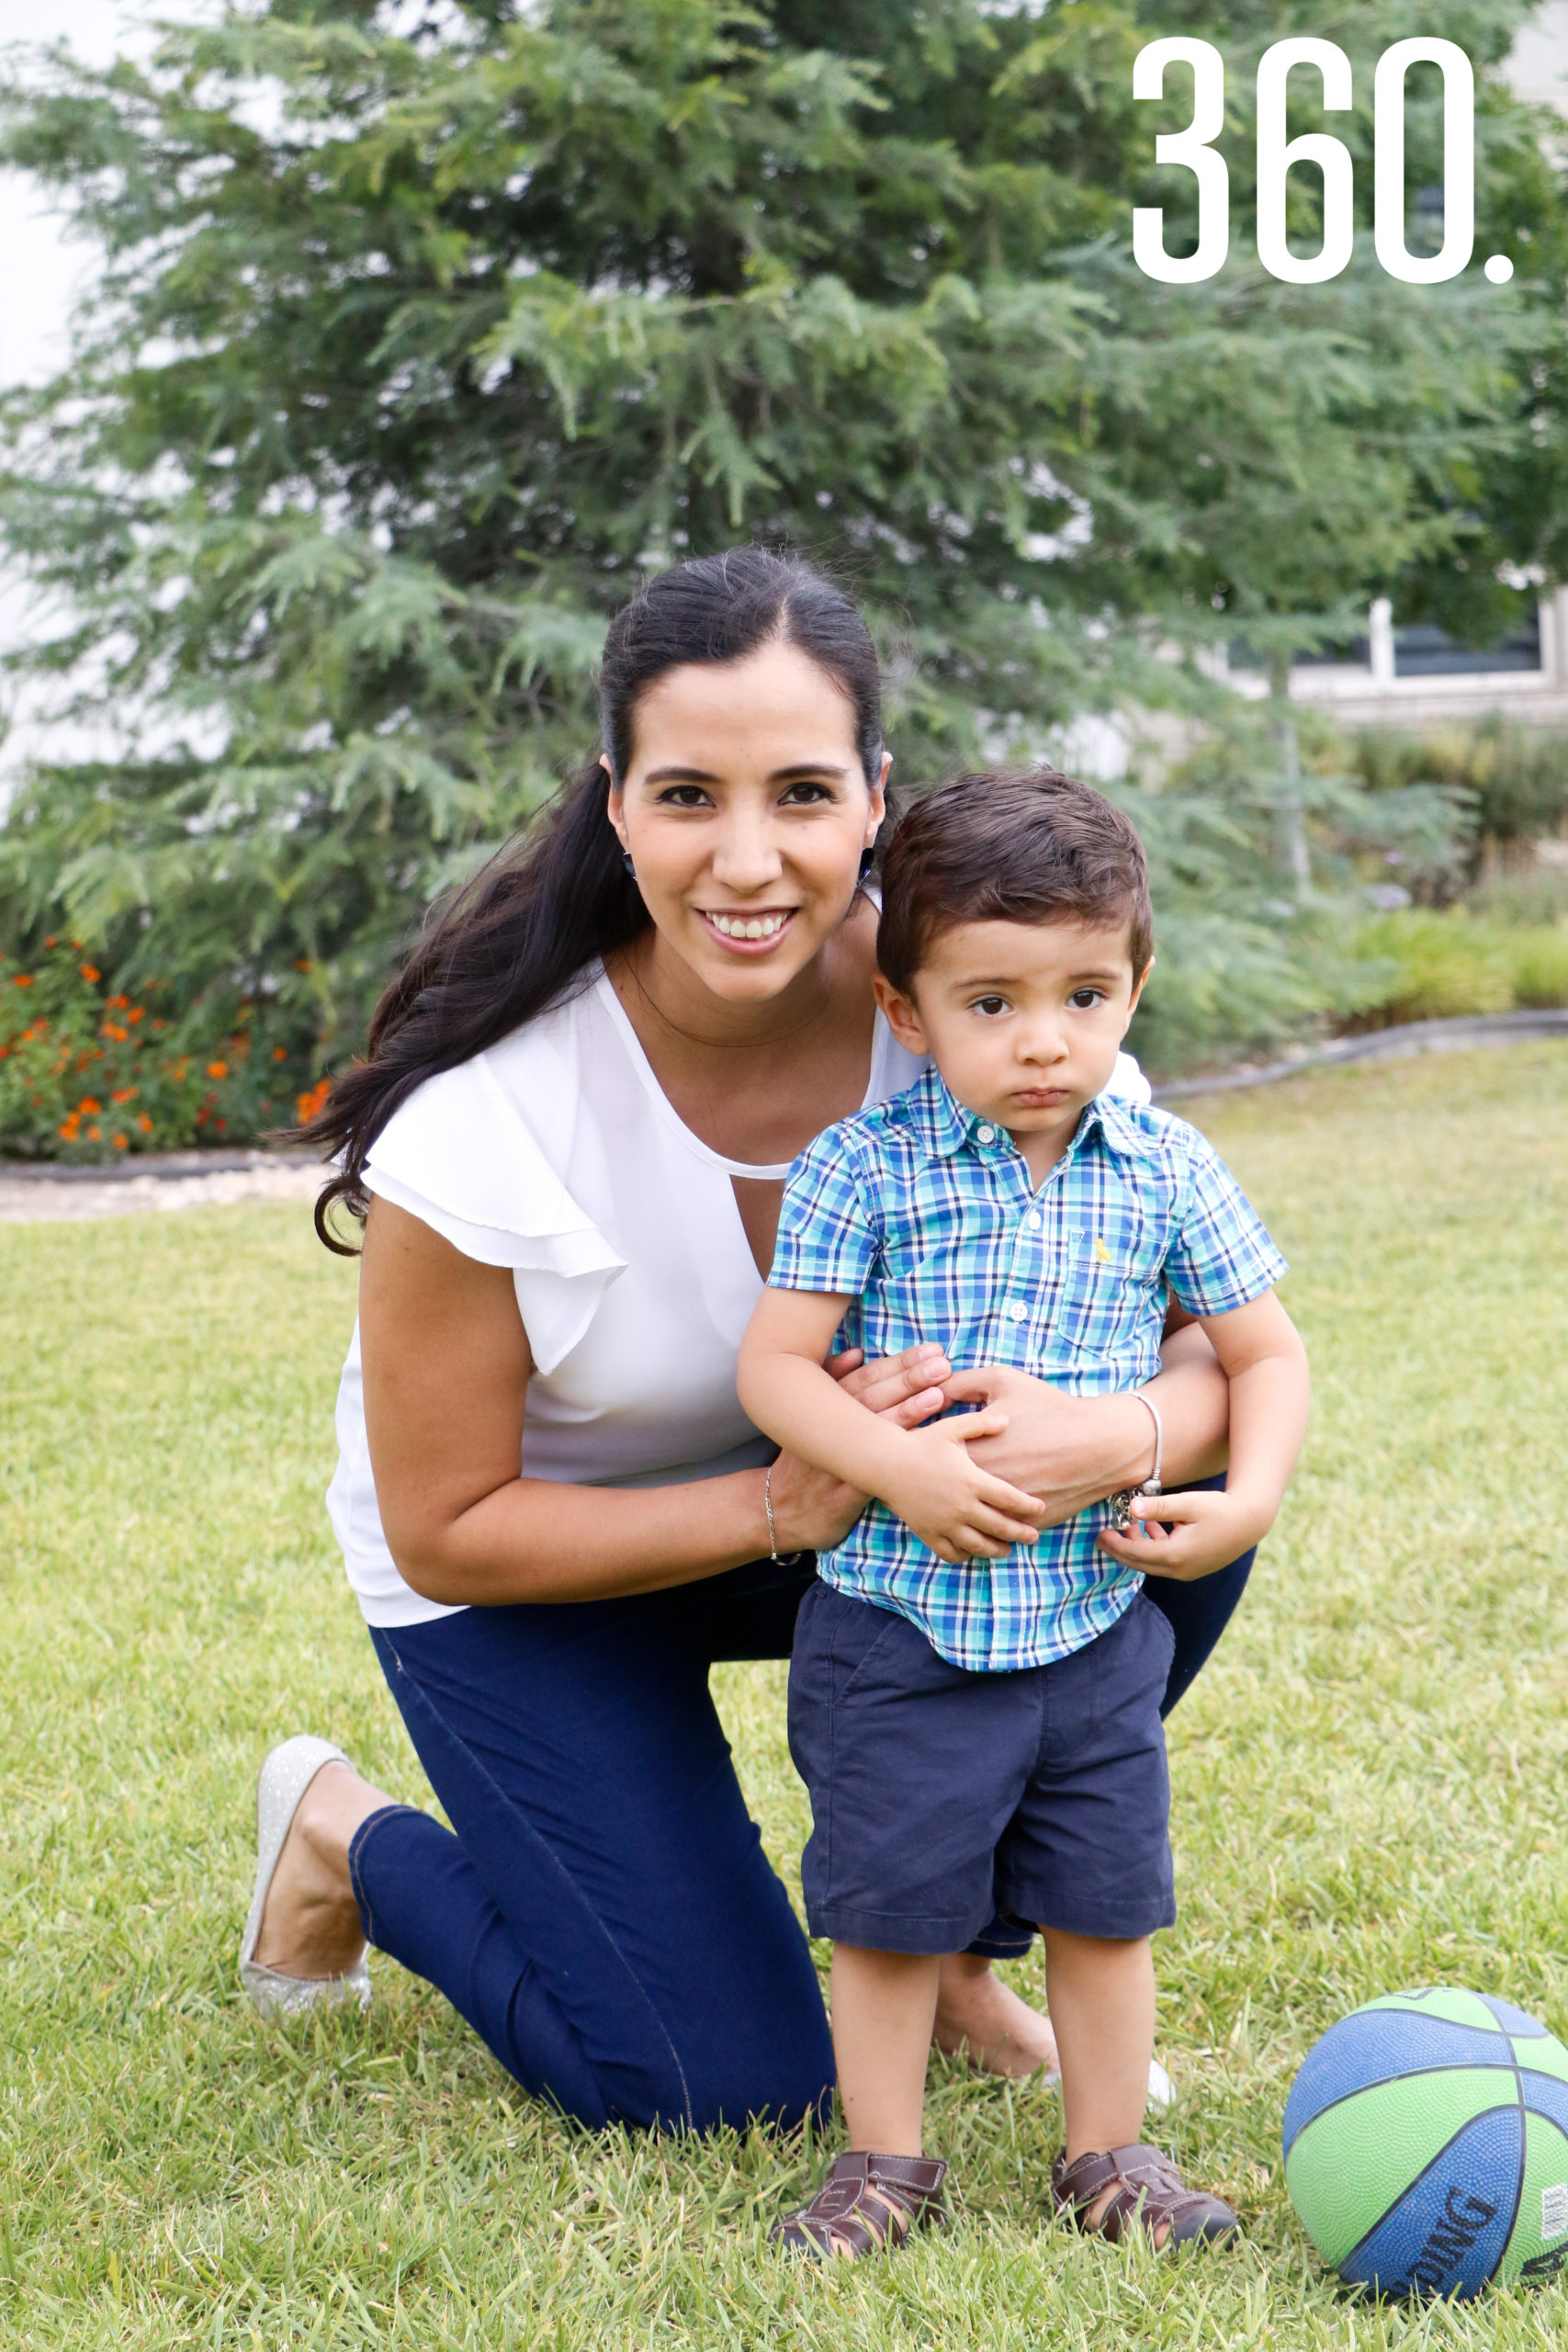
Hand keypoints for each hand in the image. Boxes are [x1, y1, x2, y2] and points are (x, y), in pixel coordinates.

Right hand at [761, 1346, 953, 1554]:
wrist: (779, 1512)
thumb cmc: (803, 1461)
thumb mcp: (806, 1418)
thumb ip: (831, 1383)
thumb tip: (856, 1353)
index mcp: (824, 1406)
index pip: (867, 1378)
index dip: (900, 1363)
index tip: (932, 1350)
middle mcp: (828, 1429)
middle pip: (873, 1398)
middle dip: (909, 1379)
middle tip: (942, 1365)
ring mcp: (834, 1461)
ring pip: (872, 1432)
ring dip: (908, 1412)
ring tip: (939, 1396)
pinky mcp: (843, 1494)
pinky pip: (873, 1475)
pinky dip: (894, 1460)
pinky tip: (920, 1449)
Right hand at [880, 1410, 1047, 1564]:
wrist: (885, 1462)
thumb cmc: (921, 1442)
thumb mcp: (953, 1428)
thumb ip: (981, 1424)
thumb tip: (1007, 1420)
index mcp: (972, 1481)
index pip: (1011, 1499)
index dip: (1029, 1506)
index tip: (1040, 1509)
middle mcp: (961, 1506)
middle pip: (1000, 1527)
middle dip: (1021, 1534)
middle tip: (1034, 1537)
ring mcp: (945, 1523)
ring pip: (978, 1545)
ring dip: (997, 1550)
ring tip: (1007, 1549)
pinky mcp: (929, 1533)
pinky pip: (951, 1552)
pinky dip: (965, 1555)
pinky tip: (973, 1550)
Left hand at [941, 1365, 1150, 1527]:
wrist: (1102, 1443)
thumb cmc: (1051, 1407)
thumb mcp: (1002, 1381)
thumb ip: (959, 1382)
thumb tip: (930, 1389)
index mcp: (972, 1452)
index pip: (929, 1459)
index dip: (924, 1451)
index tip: (922, 1447)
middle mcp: (984, 1488)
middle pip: (942, 1493)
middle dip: (935, 1483)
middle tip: (929, 1476)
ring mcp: (1006, 1511)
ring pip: (969, 1519)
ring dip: (960, 1509)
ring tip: (951, 1498)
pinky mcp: (1026, 1525)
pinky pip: (997, 1530)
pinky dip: (990, 1521)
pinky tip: (985, 1509)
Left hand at [1096, 1486, 1274, 1581]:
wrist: (1250, 1522)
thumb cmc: (1220, 1509)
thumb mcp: (1188, 1504)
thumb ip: (1158, 1506)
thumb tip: (1132, 1508)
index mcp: (1175, 1555)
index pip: (1135, 1553)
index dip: (1115, 1543)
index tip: (1099, 1533)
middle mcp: (1179, 1569)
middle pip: (1139, 1563)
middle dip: (1119, 1549)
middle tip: (1102, 1535)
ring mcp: (1187, 1571)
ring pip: (1151, 1564)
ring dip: (1137, 1547)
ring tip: (1127, 1525)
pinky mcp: (1193, 1568)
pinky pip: (1165, 1562)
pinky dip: (1153, 1548)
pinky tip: (1151, 1529)